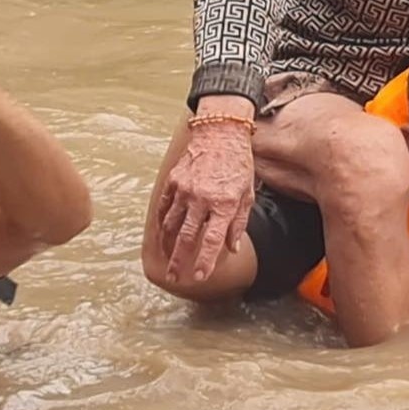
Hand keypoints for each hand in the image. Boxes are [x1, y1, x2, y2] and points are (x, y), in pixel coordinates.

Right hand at [156, 102, 255, 282]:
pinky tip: (162, 234)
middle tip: (174, 277)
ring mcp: (185, 189)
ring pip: (171, 224)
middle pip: (187, 237)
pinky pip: (164, 207)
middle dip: (179, 261)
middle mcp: (202, 198)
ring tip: (167, 259)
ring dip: (167, 245)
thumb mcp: (247, 193)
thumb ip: (238, 222)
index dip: (205, 261)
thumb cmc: (238, 162)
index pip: (211, 240)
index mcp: (223, 203)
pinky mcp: (174, 180)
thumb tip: (232, 247)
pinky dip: (161, 223)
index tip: (199, 277)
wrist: (220, 132)